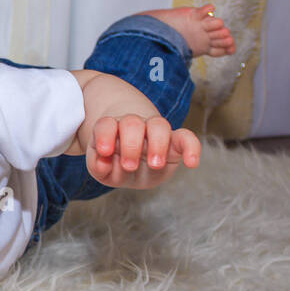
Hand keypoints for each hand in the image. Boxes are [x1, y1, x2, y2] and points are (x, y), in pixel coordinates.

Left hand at [85, 114, 199, 189]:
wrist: (131, 159)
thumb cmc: (114, 162)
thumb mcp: (101, 166)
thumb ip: (97, 165)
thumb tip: (103, 162)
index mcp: (112, 130)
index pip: (106, 125)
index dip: (105, 135)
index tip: (104, 151)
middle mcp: (135, 127)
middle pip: (132, 123)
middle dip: (130, 144)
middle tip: (128, 165)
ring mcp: (155, 134)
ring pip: (158, 125)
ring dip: (156, 144)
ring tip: (154, 164)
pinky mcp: (174, 143)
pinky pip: (186, 138)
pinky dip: (191, 147)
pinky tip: (192, 163)